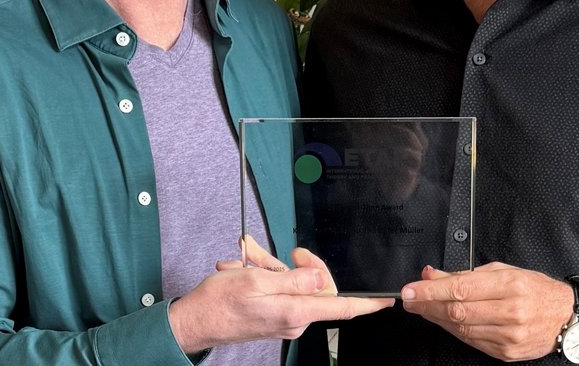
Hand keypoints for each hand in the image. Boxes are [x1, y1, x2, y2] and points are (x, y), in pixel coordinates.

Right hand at [171, 236, 391, 352]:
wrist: (194, 322)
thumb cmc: (220, 303)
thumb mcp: (257, 280)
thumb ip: (293, 279)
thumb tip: (322, 278)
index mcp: (294, 311)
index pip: (340, 308)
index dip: (365, 303)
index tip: (384, 300)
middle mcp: (293, 319)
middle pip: (312, 284)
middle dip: (288, 262)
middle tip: (263, 255)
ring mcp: (282, 318)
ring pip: (290, 281)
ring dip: (267, 266)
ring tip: (244, 263)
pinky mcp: (272, 315)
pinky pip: (277, 288)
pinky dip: (260, 275)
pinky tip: (240, 271)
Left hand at [399, 262, 571, 361]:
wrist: (566, 318)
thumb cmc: (537, 289)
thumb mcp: (504, 271)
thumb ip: (468, 274)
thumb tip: (434, 275)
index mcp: (510, 285)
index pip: (461, 288)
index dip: (431, 290)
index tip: (411, 289)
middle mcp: (510, 311)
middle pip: (457, 311)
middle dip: (427, 305)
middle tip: (409, 299)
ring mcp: (508, 335)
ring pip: (461, 329)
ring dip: (437, 319)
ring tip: (423, 308)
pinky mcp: (506, 353)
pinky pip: (472, 342)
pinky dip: (454, 331)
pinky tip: (445, 322)